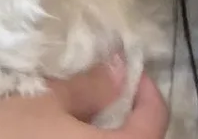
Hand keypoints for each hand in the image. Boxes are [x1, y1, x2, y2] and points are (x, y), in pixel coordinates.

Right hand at [0, 60, 167, 138]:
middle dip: (123, 113)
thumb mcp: (43, 103)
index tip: (128, 65)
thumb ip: (89, 87)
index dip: (146, 89)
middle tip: (101, 85)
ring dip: (99, 130)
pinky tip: (55, 134)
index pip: (153, 120)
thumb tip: (121, 67)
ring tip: (77, 111)